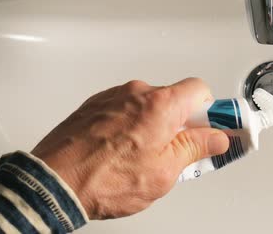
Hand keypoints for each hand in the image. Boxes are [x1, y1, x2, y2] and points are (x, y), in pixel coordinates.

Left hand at [31, 78, 229, 219]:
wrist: (53, 182)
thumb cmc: (103, 179)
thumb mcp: (165, 172)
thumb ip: (196, 149)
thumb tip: (217, 138)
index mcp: (161, 105)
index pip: (201, 91)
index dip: (213, 111)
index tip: (218, 127)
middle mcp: (138, 93)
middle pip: (176, 98)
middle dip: (184, 123)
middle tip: (182, 150)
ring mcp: (115, 97)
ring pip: (150, 105)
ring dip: (157, 125)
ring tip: (146, 157)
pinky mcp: (97, 105)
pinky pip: (127, 109)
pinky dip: (133, 125)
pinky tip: (125, 151)